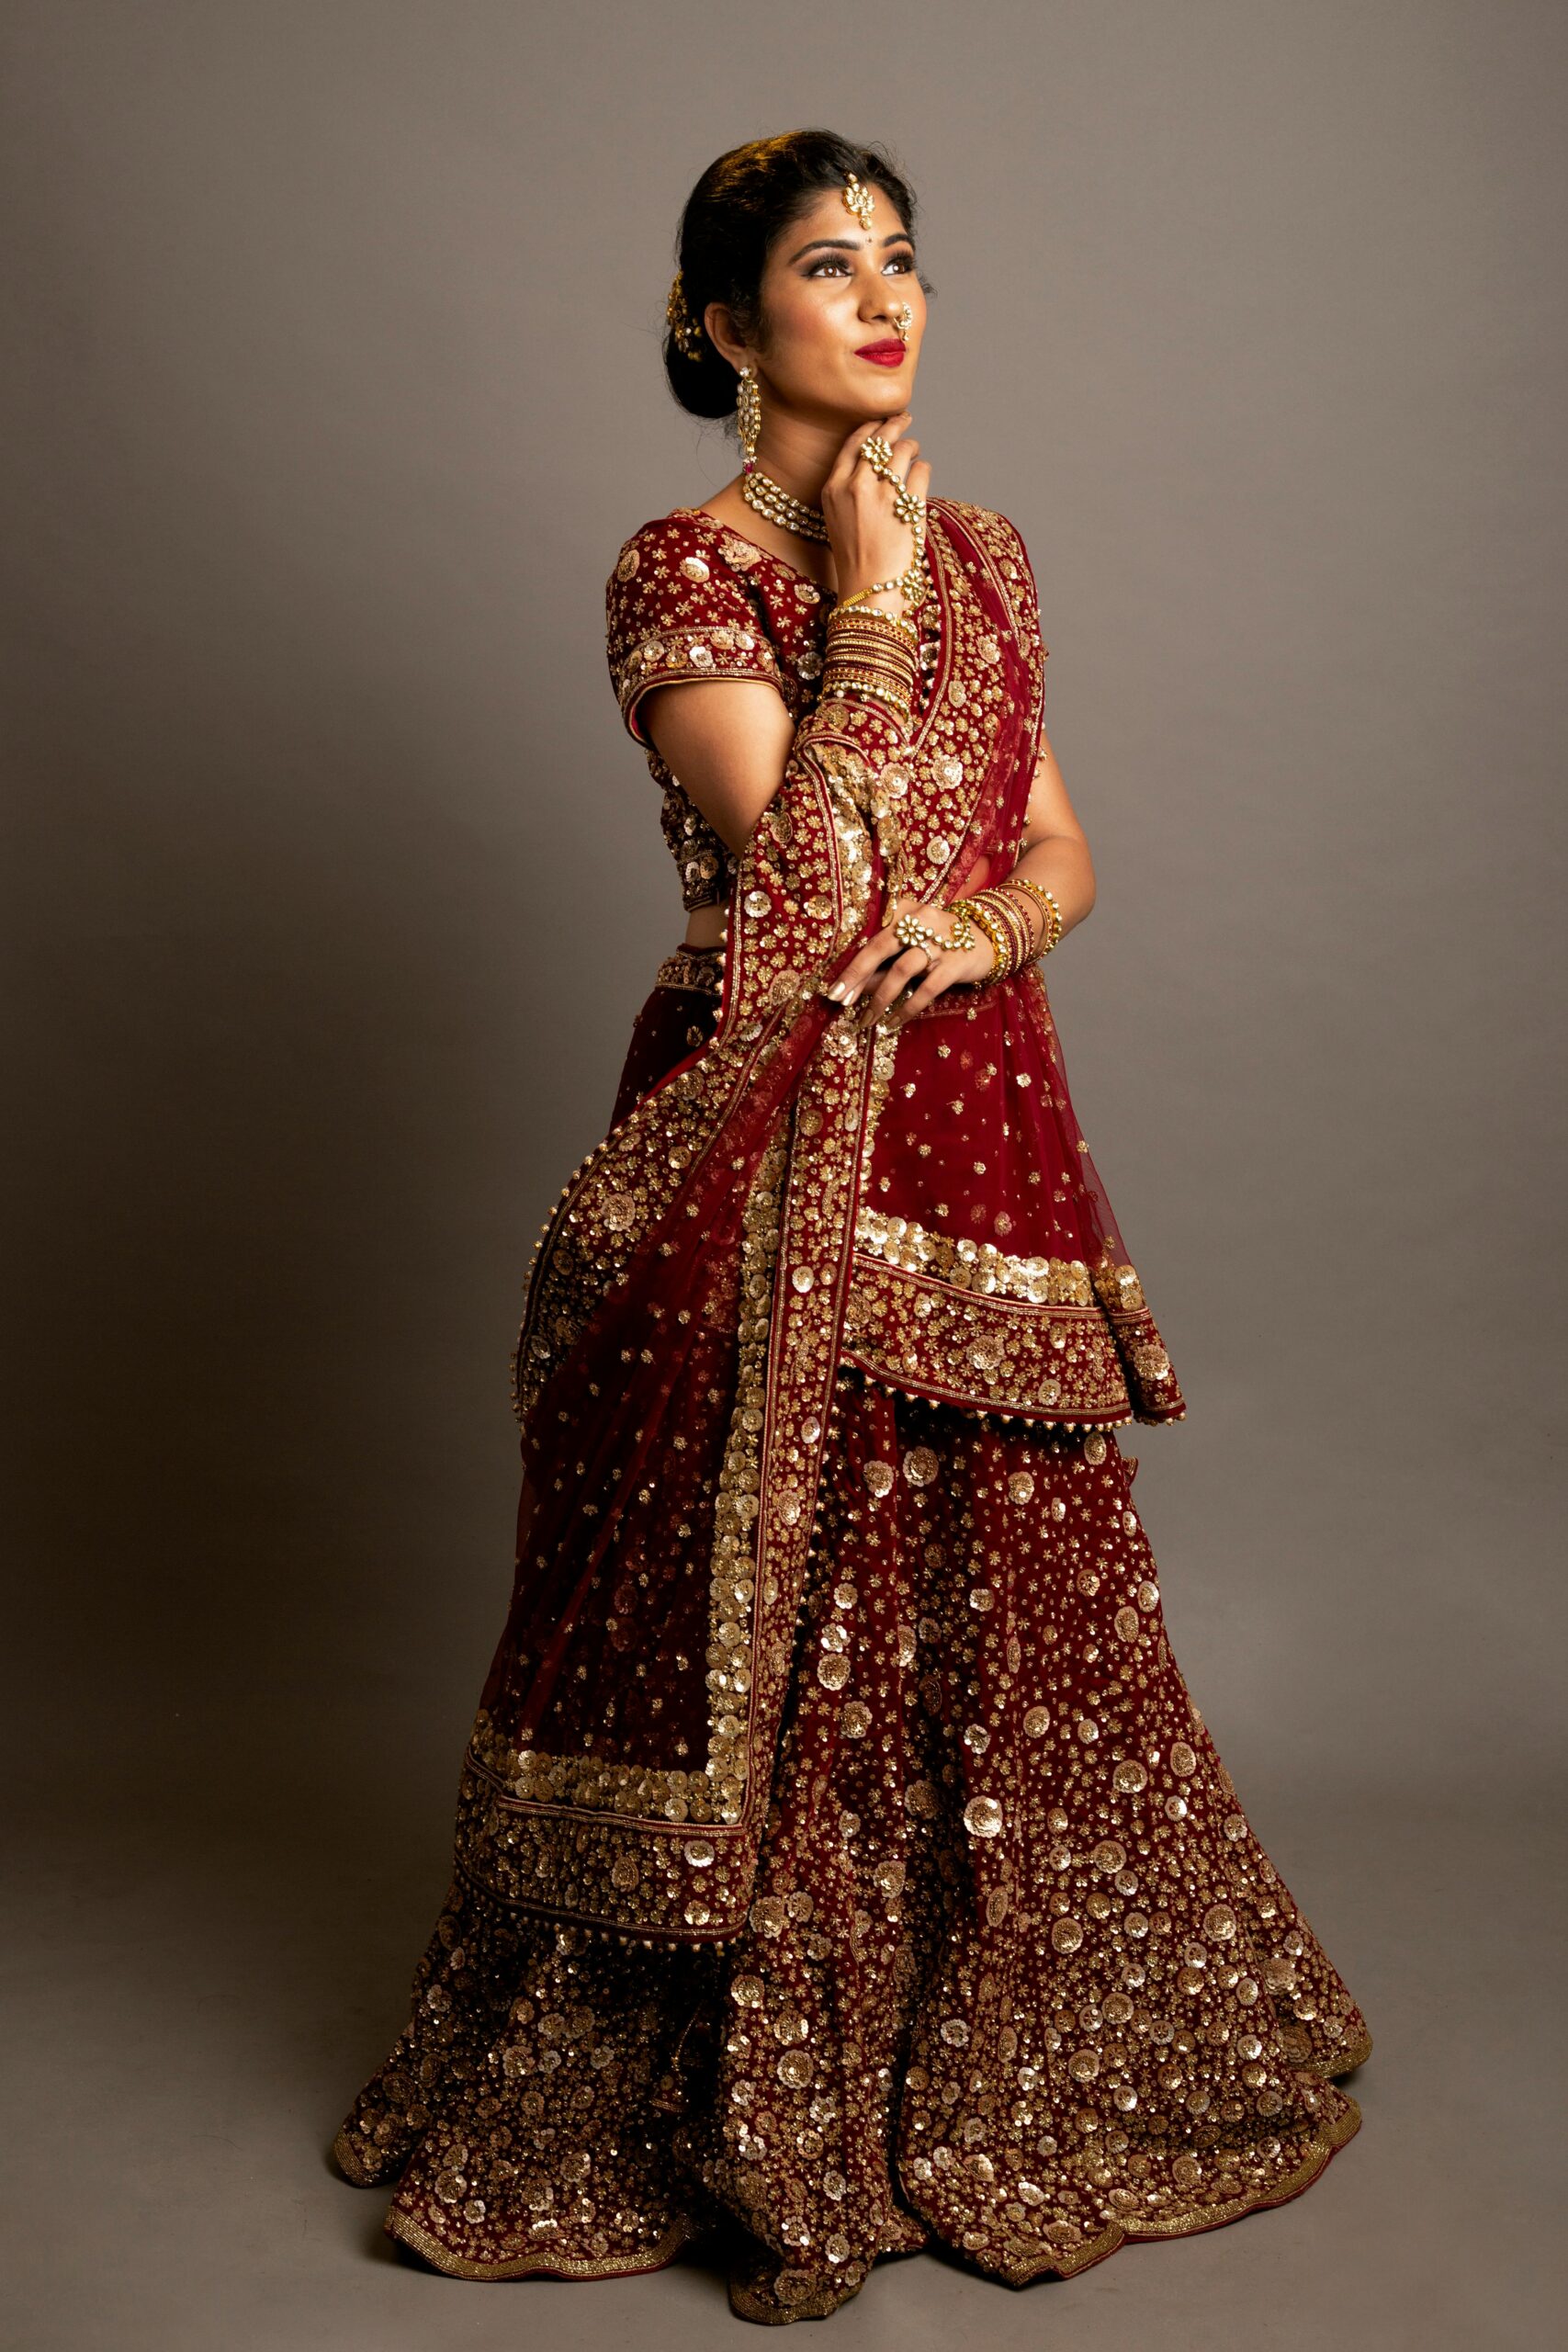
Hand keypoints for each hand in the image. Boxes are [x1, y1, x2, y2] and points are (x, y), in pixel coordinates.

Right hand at [820, 412, 932, 618]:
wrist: (868, 590)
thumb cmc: (855, 557)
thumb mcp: (838, 518)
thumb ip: (848, 487)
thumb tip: (875, 458)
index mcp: (833, 488)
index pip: (854, 442)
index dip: (871, 427)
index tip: (881, 422)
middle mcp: (855, 486)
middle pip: (879, 438)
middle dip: (894, 425)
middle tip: (905, 420)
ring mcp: (883, 494)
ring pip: (903, 450)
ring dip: (912, 447)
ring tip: (914, 452)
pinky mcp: (907, 505)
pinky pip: (922, 470)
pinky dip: (924, 470)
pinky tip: (921, 477)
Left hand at [825, 894, 994, 1031]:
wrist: (989, 938)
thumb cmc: (940, 940)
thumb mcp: (913, 939)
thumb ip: (887, 957)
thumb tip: (856, 985)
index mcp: (905, 909)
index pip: (871, 935)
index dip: (850, 961)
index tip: (834, 986)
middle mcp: (921, 920)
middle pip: (880, 947)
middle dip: (856, 975)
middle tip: (839, 999)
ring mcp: (940, 942)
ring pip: (901, 971)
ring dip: (880, 998)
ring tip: (867, 1019)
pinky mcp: (956, 964)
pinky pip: (926, 990)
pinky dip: (907, 1008)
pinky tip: (894, 1022)